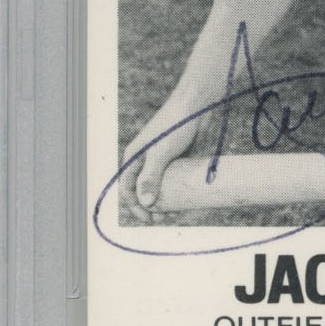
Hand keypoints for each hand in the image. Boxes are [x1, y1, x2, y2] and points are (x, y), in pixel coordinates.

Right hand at [119, 100, 200, 222]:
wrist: (198, 106)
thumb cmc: (175, 125)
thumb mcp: (160, 153)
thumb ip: (150, 177)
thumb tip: (146, 203)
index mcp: (133, 156)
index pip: (126, 189)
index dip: (134, 206)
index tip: (149, 219)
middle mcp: (144, 159)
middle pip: (141, 189)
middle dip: (149, 206)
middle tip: (163, 218)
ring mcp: (161, 159)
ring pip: (158, 186)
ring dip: (162, 200)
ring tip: (174, 211)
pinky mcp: (176, 158)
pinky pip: (172, 179)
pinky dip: (175, 190)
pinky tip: (183, 199)